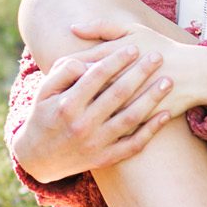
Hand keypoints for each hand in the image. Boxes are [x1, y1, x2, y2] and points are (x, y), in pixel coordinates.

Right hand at [12, 39, 177, 182]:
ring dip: (152, 98)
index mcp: (67, 105)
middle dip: (140, 72)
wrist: (38, 159)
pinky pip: (133, 145)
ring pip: (131, 118)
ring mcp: (96, 144)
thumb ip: (63, 72)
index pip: (97, 76)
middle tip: (157, 56)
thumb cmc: (42, 117)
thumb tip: (87, 61)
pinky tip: (165, 114)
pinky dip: (151, 130)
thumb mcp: (43, 91)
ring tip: (168, 81)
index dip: (117, 60)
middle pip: (118, 94)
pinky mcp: (105, 159)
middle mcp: (83, 125)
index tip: (133, 47)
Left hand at [63, 19, 206, 121]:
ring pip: (93, 107)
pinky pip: (111, 123)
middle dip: (68, 89)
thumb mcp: (133, 30)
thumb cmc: (160, 47)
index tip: (58, 70)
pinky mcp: (136, 118)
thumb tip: (73, 28)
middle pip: (82, 87)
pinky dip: (98, 121)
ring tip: (72, 105)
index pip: (77, 62)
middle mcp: (118, 78)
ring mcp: (127, 101)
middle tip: (59, 89)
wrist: (193, 74)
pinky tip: (90, 118)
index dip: (64, 67)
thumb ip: (102, 27)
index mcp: (114, 55)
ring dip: (80, 107)